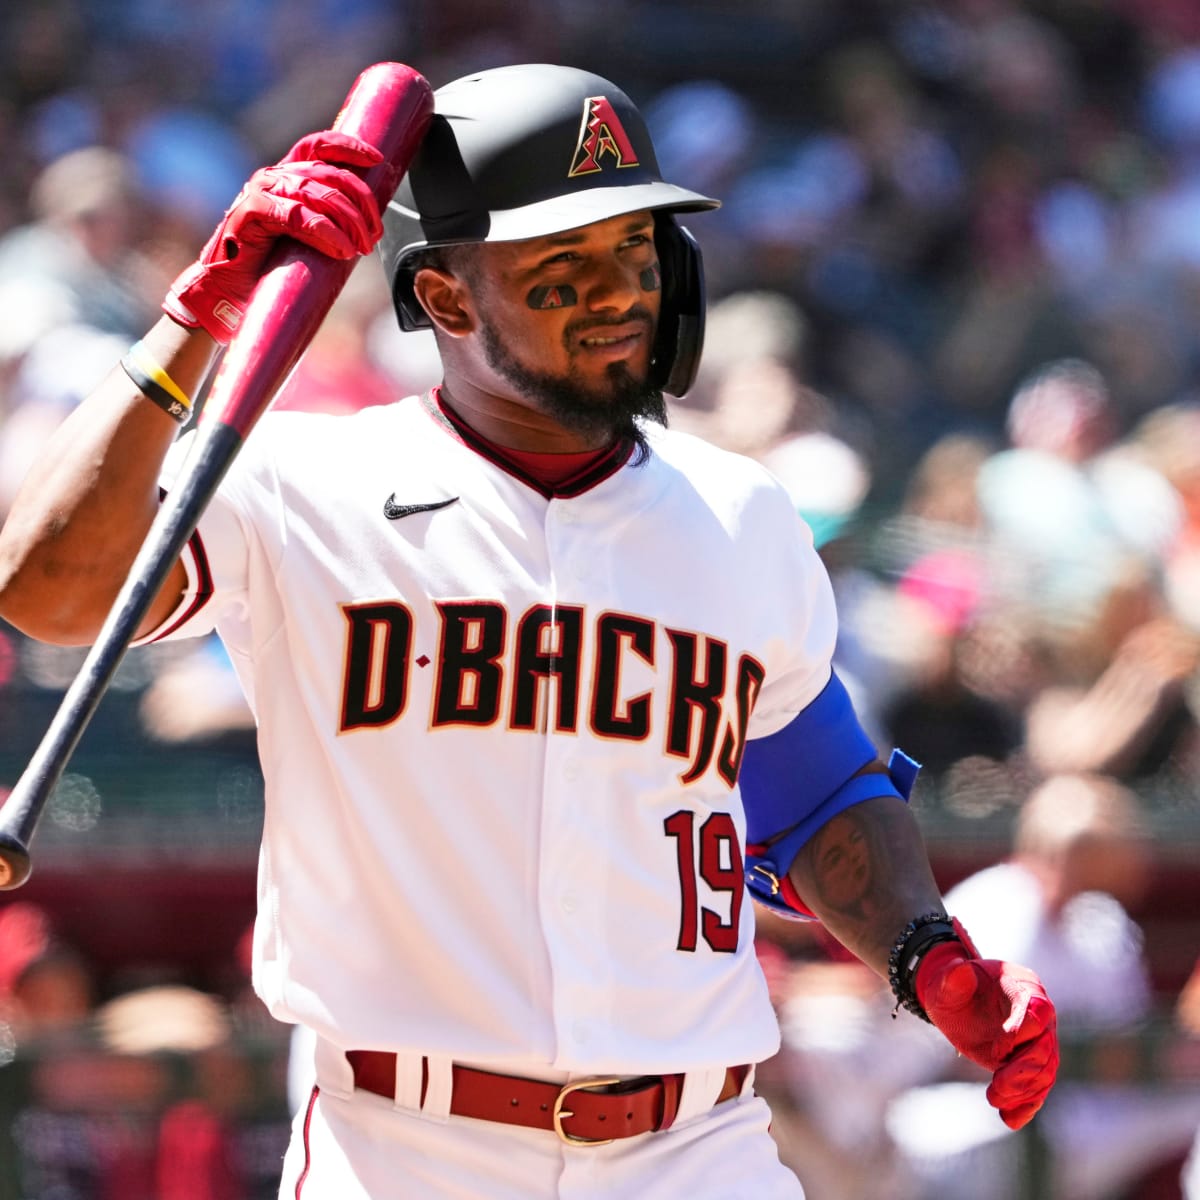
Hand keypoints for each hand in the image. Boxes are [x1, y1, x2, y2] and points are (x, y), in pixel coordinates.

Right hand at [163, 131, 384, 342]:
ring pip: (315, 193)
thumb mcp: (308, 237)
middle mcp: (274, 177)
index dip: (348, 147)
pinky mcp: (251, 211)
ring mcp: (260, 191)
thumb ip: (329, 221)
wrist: (231, 289)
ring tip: (361, 247)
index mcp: (288, 176)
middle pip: (328, 174)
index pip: (319, 147)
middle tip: (374, 233)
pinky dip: (324, 232)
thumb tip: (367, 226)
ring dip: (347, 221)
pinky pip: (297, 216)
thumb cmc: (270, 266)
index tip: (377, 159)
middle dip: (360, 202)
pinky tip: (341, 249)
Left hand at [915, 922, 1058, 1129]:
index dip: (1019, 1035)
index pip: (1037, 1012)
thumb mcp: (945, 983)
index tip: (995, 1051)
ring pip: (1044, 1071)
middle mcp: (1039, 1013)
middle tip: (995, 1092)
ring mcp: (1038, 1039)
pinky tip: (1010, 1119)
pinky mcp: (1030, 1062)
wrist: (954, 1002)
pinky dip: (1027, 1104)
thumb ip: (953, 979)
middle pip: (1046, 1048)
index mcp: (1023, 985)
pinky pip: (1037, 1085)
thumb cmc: (951, 987)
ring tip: (998, 1104)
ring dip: (1024, 1092)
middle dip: (1023, 1073)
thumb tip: (961, 970)